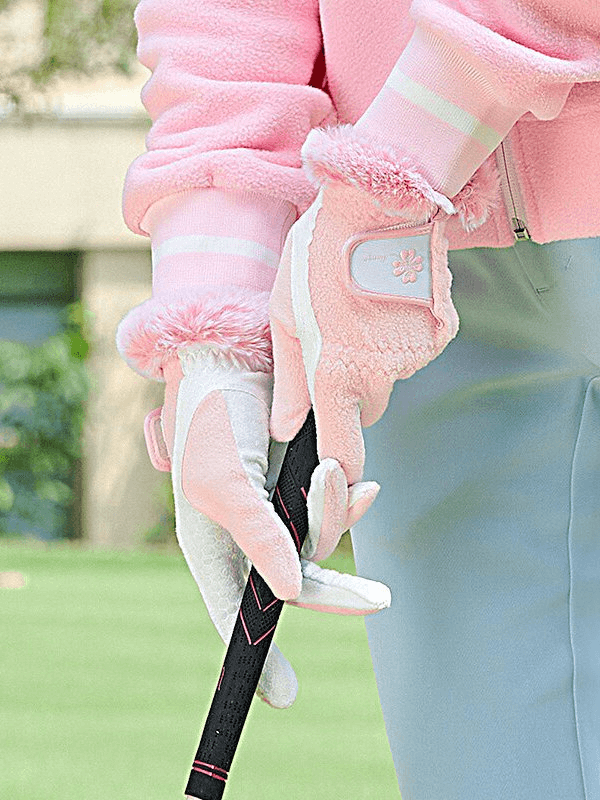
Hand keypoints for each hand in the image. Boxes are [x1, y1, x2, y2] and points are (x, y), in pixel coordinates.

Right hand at [144, 345, 389, 706]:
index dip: (257, 655)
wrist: (235, 361)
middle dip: (336, 590)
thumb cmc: (213, 422)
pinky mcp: (301, 485)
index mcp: (213, 545)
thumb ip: (259, 539)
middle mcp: (248, 536)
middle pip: (295, 584)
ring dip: (336, 512)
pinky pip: (334, 509)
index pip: (235, 613)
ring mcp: (277, 512)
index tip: (284, 696)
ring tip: (336, 472)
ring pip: (321, 542)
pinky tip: (364, 485)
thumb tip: (288, 597)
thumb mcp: (227, 484)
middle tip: (376, 601)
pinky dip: (349, 499)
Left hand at [269, 125, 459, 485]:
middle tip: (334, 341)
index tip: (335, 475)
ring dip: (375, 357)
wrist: (381, 200)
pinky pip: (414, 351)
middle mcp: (381, 375)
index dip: (340, 474)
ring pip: (390, 376)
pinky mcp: (440, 334)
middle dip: (350, 390)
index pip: (345, 453)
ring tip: (359, 307)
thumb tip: (285, 429)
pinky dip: (400, 336)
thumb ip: (288, 382)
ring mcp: (415, 356)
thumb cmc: (317, 254)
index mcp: (336, 376)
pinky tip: (387, 298)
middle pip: (366, 408)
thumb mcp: (283, 316)